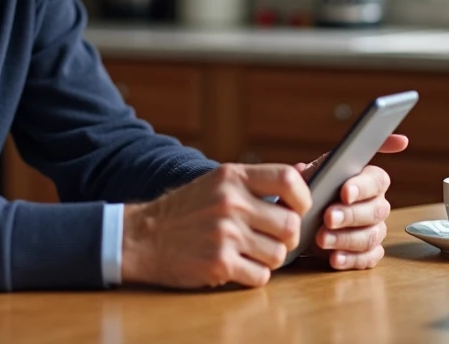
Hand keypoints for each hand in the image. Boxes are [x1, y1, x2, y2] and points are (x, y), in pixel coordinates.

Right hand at [121, 163, 311, 288]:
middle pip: (290, 225)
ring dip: (268, 259)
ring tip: (248, 252)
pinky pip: (260, 276)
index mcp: (232, 176)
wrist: (143, 237)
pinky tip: (236, 265)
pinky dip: (253, 275)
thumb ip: (256, 182)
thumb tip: (304, 171)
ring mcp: (225, 233)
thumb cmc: (185, 211)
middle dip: (286, 238)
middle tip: (270, 239)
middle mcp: (230, 202)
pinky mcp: (219, 262)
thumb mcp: (217, 183)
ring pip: (279, 254)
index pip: (288, 179)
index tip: (297, 209)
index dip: (303, 198)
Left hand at [295, 134, 408, 270]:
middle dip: (350, 214)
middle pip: (376, 210)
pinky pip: (367, 259)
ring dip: (346, 238)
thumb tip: (301, 169)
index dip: (363, 186)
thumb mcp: (311, 177)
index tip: (344, 192)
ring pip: (371, 236)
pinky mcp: (369, 253)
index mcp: (368, 180)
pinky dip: (351, 260)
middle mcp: (377, 205)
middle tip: (328, 217)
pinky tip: (334, 259)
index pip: (377, 180)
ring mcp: (375, 230)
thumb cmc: (314, 193)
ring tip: (322, 239)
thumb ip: (312, 171)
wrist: (304, 221)